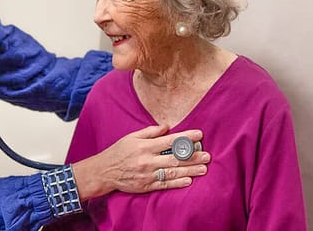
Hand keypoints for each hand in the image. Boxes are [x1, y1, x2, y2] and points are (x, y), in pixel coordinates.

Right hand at [72, 125, 209, 200]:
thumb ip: (150, 132)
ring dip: (190, 170)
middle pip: (174, 157)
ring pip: (173, 171)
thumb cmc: (119, 151)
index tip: (199, 134)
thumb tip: (167, 126)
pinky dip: (178, 182)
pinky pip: (165, 184)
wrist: (105, 171)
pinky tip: (189, 180)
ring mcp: (148, 174)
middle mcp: (147, 160)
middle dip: (193, 156)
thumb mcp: (131, 137)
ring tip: (204, 168)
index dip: (186, 137)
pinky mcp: (146, 186)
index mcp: (144, 146)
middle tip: (207, 154)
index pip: (170, 140)